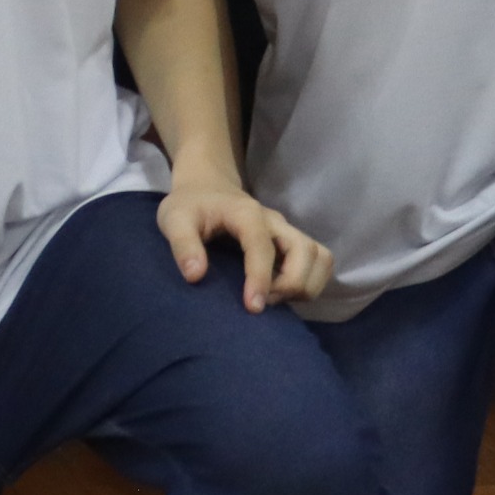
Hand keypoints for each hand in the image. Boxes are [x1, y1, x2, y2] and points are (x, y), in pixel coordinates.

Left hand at [156, 180, 333, 311]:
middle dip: (292, 284)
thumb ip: (183, 245)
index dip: (260, 278)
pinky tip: (282, 293)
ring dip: (305, 284)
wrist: (207, 187)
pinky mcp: (292, 243)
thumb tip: (195, 276)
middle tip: (261, 301)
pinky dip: (310, 282)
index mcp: (246, 214)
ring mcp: (287, 232)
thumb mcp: (174, 219)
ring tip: (274, 298)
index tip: (253, 307)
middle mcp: (275, 222)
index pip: (262, 246)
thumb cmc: (190, 205)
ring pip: (320, 257)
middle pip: (306, 251)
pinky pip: (319, 262)